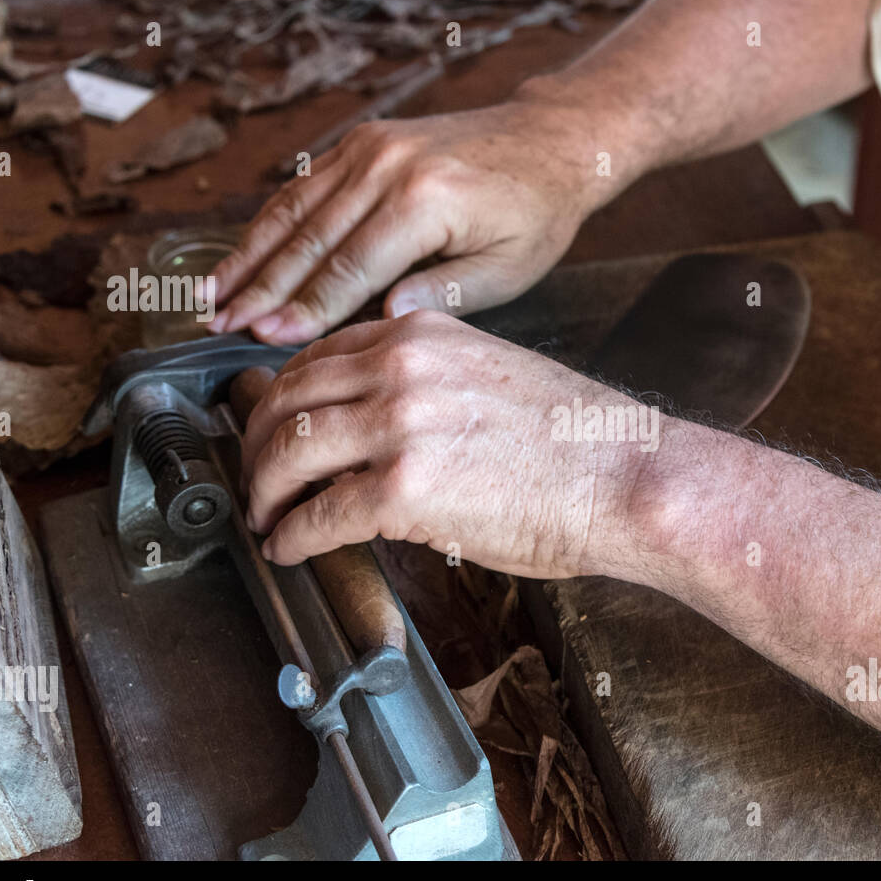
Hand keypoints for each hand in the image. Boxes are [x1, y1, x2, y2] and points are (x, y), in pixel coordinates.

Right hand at [207, 100, 601, 343]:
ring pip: (294, 207)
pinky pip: (306, 185)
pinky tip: (243, 253)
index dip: (303, 308)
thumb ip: (444, 294)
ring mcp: (372, 146)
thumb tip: (381, 320)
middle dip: (260, 287)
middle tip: (219, 325)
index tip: (264, 339)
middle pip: (309, 236)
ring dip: (249, 253)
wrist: (549, 142)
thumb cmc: (536, 214)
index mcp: (424, 200)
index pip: (350, 267)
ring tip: (211, 294)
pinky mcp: (364, 141)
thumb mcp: (508, 269)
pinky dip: (270, 221)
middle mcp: (388, 165)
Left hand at [240, 311, 653, 577]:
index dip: (282, 399)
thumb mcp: (492, 375)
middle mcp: (401, 365)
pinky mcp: (403, 487)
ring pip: (288, 452)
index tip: (274, 427)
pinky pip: (319, 514)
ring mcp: (398, 423)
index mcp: (422, 332)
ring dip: (263, 492)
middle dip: (257, 445)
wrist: (625, 476)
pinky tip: (289, 548)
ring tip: (264, 518)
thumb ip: (429, 382)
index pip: (317, 356)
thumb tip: (378, 425)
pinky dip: (292, 535)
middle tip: (255, 480)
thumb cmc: (577, 441)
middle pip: (287, 398)